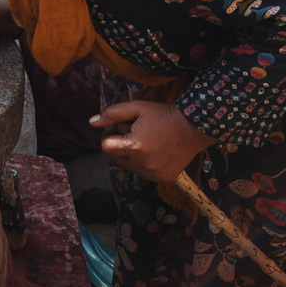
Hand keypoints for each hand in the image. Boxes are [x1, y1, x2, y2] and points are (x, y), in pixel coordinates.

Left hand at [91, 101, 215, 182]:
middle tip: (131, 132)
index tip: (119, 126)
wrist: (194, 127)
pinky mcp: (163, 178)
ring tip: (144, 141)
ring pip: (129, 166)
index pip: (106, 146)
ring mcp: (154, 174)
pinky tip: (154, 151)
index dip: (109, 135)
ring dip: (130, 155)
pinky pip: (144, 172)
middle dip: (118, 145)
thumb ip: (111, 114)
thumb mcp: (136, 108)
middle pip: (115, 158)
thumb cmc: (163, 115)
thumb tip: (91, 123)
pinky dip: (144, 163)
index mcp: (134, 147)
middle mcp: (143, 165)